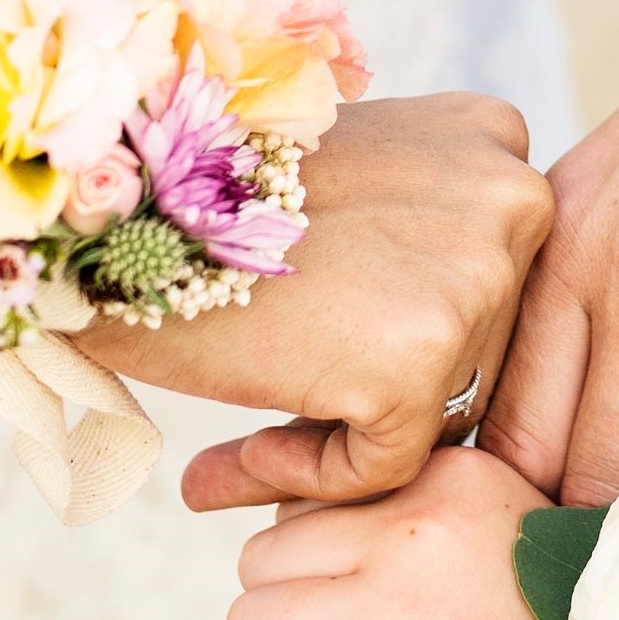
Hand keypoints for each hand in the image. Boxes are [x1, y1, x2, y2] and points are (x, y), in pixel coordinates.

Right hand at [77, 94, 553, 508]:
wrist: (104, 209)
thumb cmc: (196, 200)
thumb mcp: (347, 180)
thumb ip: (414, 240)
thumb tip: (447, 340)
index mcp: (494, 139)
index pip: (489, 279)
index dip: (409, 332)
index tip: (325, 349)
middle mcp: (514, 198)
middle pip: (483, 349)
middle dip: (390, 394)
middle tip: (282, 418)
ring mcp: (480, 277)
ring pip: (446, 412)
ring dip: (351, 441)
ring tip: (252, 443)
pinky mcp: (428, 359)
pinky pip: (392, 466)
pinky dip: (320, 480)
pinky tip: (245, 455)